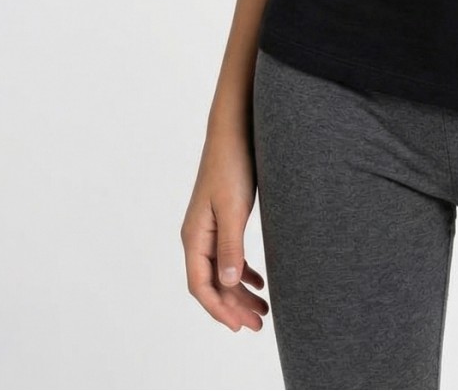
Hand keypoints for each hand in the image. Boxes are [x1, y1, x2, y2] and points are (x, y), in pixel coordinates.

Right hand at [181, 128, 269, 331]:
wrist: (234, 130)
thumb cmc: (231, 165)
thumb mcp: (233, 208)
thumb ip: (230, 246)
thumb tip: (228, 283)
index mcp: (194, 237)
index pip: (201, 285)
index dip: (219, 309)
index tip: (239, 326)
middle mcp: (198, 236)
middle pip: (212, 284)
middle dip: (233, 307)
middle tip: (258, 325)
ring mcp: (210, 228)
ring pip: (223, 272)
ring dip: (240, 293)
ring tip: (263, 311)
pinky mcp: (224, 218)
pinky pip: (230, 256)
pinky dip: (244, 272)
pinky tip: (259, 282)